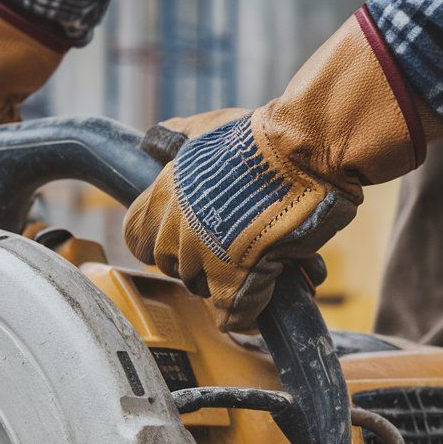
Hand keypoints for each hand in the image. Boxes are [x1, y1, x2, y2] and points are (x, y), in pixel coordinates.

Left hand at [125, 8, 442, 331]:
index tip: (182, 235)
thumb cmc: (261, 137)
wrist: (305, 149)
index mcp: (164, 193)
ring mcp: (204, 259)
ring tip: (260, 260)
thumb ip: (177, 136)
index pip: (136, 237)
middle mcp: (176, 229)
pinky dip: (250, 313)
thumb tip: (152, 138)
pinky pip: (233, 315)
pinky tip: (267, 297)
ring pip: (203, 289)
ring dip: (227, 281)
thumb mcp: (208, 128)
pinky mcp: (236, 282)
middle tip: (231, 244)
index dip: (158, 240)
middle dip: (196, 259)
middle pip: (171, 266)